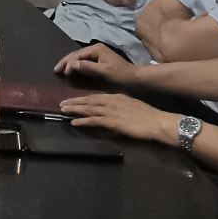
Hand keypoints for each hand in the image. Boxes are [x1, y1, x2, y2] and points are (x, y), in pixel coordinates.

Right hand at [54, 43, 136, 86]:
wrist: (134, 78)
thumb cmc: (120, 74)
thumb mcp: (104, 71)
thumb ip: (88, 67)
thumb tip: (72, 64)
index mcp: (96, 49)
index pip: (78, 55)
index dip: (69, 63)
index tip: (63, 73)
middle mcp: (96, 48)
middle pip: (76, 54)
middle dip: (66, 62)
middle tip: (56, 70)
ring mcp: (97, 53)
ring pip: (79, 57)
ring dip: (70, 63)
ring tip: (61, 70)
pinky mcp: (99, 59)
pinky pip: (84, 61)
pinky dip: (76, 65)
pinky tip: (72, 70)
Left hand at [58, 93, 179, 144]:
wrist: (156, 121)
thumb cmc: (147, 116)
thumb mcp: (131, 105)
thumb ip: (119, 106)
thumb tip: (110, 110)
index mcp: (116, 97)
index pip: (95, 96)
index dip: (83, 98)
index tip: (73, 99)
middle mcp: (111, 101)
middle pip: (88, 101)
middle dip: (74, 102)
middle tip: (61, 103)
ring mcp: (111, 111)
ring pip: (88, 109)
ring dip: (75, 110)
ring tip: (63, 110)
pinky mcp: (112, 121)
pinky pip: (94, 120)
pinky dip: (83, 121)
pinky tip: (74, 122)